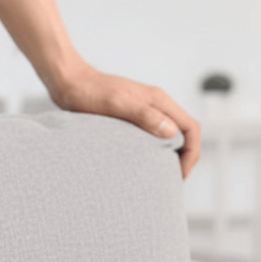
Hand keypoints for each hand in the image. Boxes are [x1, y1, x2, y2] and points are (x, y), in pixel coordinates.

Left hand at [49, 62, 199, 178]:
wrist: (68, 82)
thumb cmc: (89, 92)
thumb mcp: (117, 104)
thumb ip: (144, 115)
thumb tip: (171, 132)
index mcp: (158, 100)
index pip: (190, 127)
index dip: (192, 152)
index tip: (180, 173)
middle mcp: (155, 104)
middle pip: (183, 132)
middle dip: (184, 156)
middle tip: (172, 179)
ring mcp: (143, 109)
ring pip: (168, 133)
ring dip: (169, 152)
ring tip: (159, 174)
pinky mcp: (129, 115)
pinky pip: (150, 133)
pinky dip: (153, 148)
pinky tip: (141, 161)